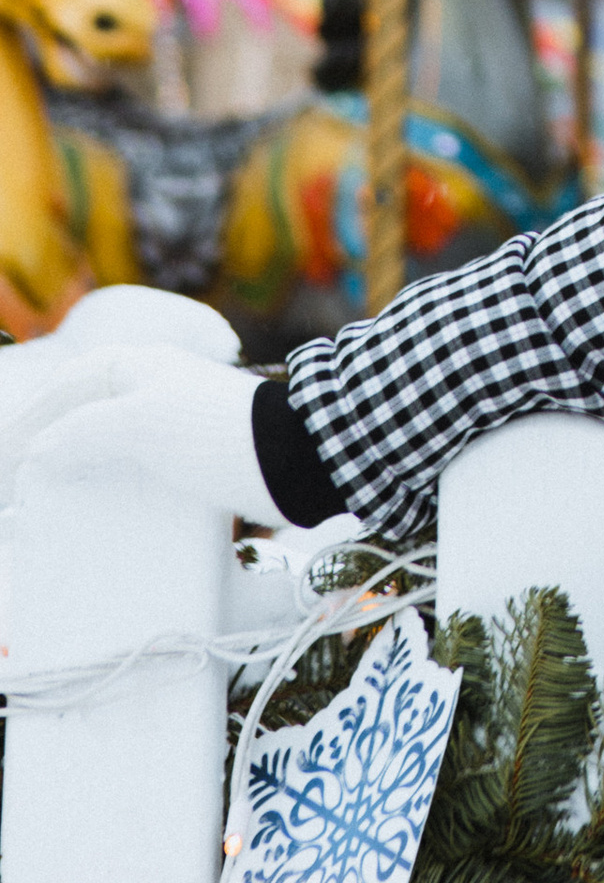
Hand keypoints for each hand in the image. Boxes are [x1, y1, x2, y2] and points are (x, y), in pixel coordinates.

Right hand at [0, 342, 272, 524]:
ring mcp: (179, 424)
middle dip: (58, 440)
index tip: (11, 445)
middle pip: (92, 410)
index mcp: (143, 366)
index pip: (74, 378)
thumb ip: (84, 430)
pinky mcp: (197, 459)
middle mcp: (159, 388)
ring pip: (118, 443)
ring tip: (60, 502)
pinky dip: (120, 489)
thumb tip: (38, 450)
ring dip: (88, 468)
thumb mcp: (142, 424)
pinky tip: (108, 516)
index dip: (38, 408)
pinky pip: (145, 471)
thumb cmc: (217, 431)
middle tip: (31, 479)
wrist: (296, 459)